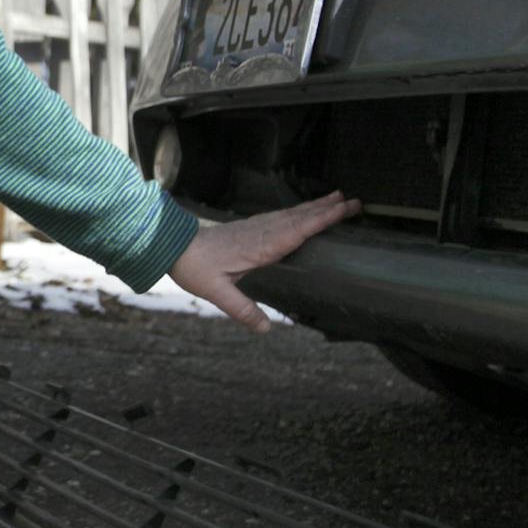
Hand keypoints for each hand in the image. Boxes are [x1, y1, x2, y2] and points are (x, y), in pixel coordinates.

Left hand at [165, 190, 361, 330]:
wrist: (173, 246)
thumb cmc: (195, 268)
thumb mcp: (217, 293)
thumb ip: (242, 309)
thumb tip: (266, 328)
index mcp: (259, 245)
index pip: (297, 231)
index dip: (321, 220)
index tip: (343, 209)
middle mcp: (261, 232)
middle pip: (300, 217)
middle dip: (328, 208)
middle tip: (355, 201)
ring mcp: (256, 227)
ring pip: (292, 214)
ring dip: (316, 206)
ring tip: (338, 198)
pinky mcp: (251, 227)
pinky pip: (281, 217)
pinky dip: (299, 212)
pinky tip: (305, 212)